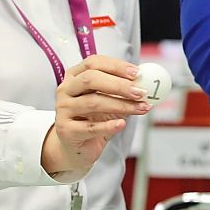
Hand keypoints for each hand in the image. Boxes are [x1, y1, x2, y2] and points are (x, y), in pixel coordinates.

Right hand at [42, 55, 149, 175]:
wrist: (78, 147)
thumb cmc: (95, 119)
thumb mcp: (110, 101)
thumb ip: (124, 91)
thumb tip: (146, 83)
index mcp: (75, 76)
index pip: (94, 63)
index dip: (116, 66)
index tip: (138, 73)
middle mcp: (66, 90)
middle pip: (90, 79)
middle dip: (119, 85)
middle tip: (140, 92)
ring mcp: (63, 110)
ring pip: (93, 102)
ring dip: (121, 105)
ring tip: (141, 108)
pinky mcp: (65, 130)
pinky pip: (90, 127)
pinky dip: (108, 125)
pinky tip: (121, 124)